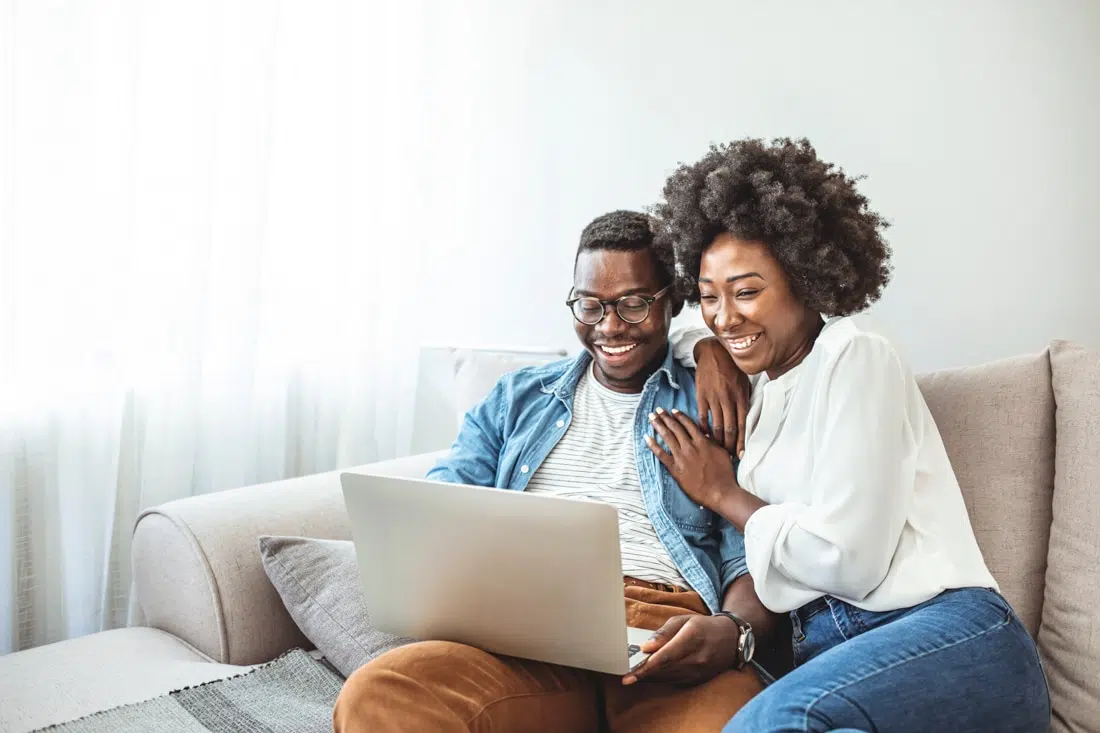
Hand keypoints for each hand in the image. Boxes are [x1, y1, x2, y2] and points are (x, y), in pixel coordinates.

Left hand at [622, 614, 740, 685]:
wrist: (730, 640)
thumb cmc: (704, 626)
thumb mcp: (684, 620)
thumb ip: (664, 633)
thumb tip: (646, 647)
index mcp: (692, 638)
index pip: (665, 656)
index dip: (645, 666)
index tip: (629, 674)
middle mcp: (697, 658)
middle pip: (664, 669)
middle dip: (642, 673)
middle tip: (625, 674)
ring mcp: (698, 672)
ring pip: (667, 677)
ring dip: (649, 676)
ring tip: (633, 673)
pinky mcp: (697, 680)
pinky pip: (674, 680)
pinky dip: (660, 678)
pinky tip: (649, 674)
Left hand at [644, 407, 738, 510]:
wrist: (720, 492)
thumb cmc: (724, 474)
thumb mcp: (722, 453)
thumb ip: (712, 442)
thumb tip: (704, 433)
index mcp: (702, 441)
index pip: (688, 424)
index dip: (679, 416)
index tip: (673, 410)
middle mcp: (690, 446)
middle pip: (675, 427)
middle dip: (665, 417)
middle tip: (657, 410)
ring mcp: (681, 457)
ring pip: (667, 437)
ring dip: (658, 425)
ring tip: (651, 418)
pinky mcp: (675, 468)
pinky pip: (661, 454)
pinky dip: (653, 445)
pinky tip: (646, 437)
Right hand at [693, 337, 750, 458]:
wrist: (714, 353)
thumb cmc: (732, 368)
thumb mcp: (744, 383)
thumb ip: (745, 401)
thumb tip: (746, 419)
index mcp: (741, 397)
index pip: (743, 426)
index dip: (742, 442)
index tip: (740, 455)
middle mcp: (729, 400)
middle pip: (730, 429)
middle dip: (729, 446)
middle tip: (728, 456)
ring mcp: (714, 398)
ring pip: (717, 426)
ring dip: (717, 440)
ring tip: (717, 449)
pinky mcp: (702, 396)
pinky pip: (702, 417)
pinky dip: (703, 429)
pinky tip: (704, 436)